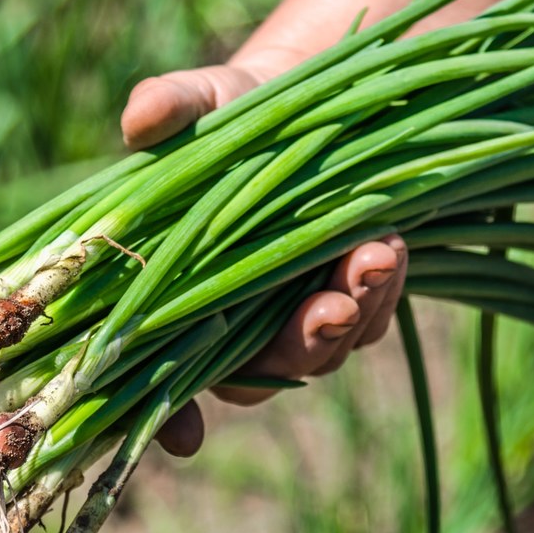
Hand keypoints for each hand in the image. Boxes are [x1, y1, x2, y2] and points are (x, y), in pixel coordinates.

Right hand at [125, 60, 407, 458]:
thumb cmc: (232, 107)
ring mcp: (294, 311)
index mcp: (176, 292)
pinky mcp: (348, 293)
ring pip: (324, 350)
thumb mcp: (203, 97)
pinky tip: (393, 242)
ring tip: (378, 253)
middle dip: (299, 345)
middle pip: (259, 375)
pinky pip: (369, 318)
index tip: (185, 436)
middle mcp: (234, 318)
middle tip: (329, 309)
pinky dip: (383, 288)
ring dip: (353, 313)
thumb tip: (140, 118)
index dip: (165, 416)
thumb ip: (171, 105)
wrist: (307, 97)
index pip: (158, 374)